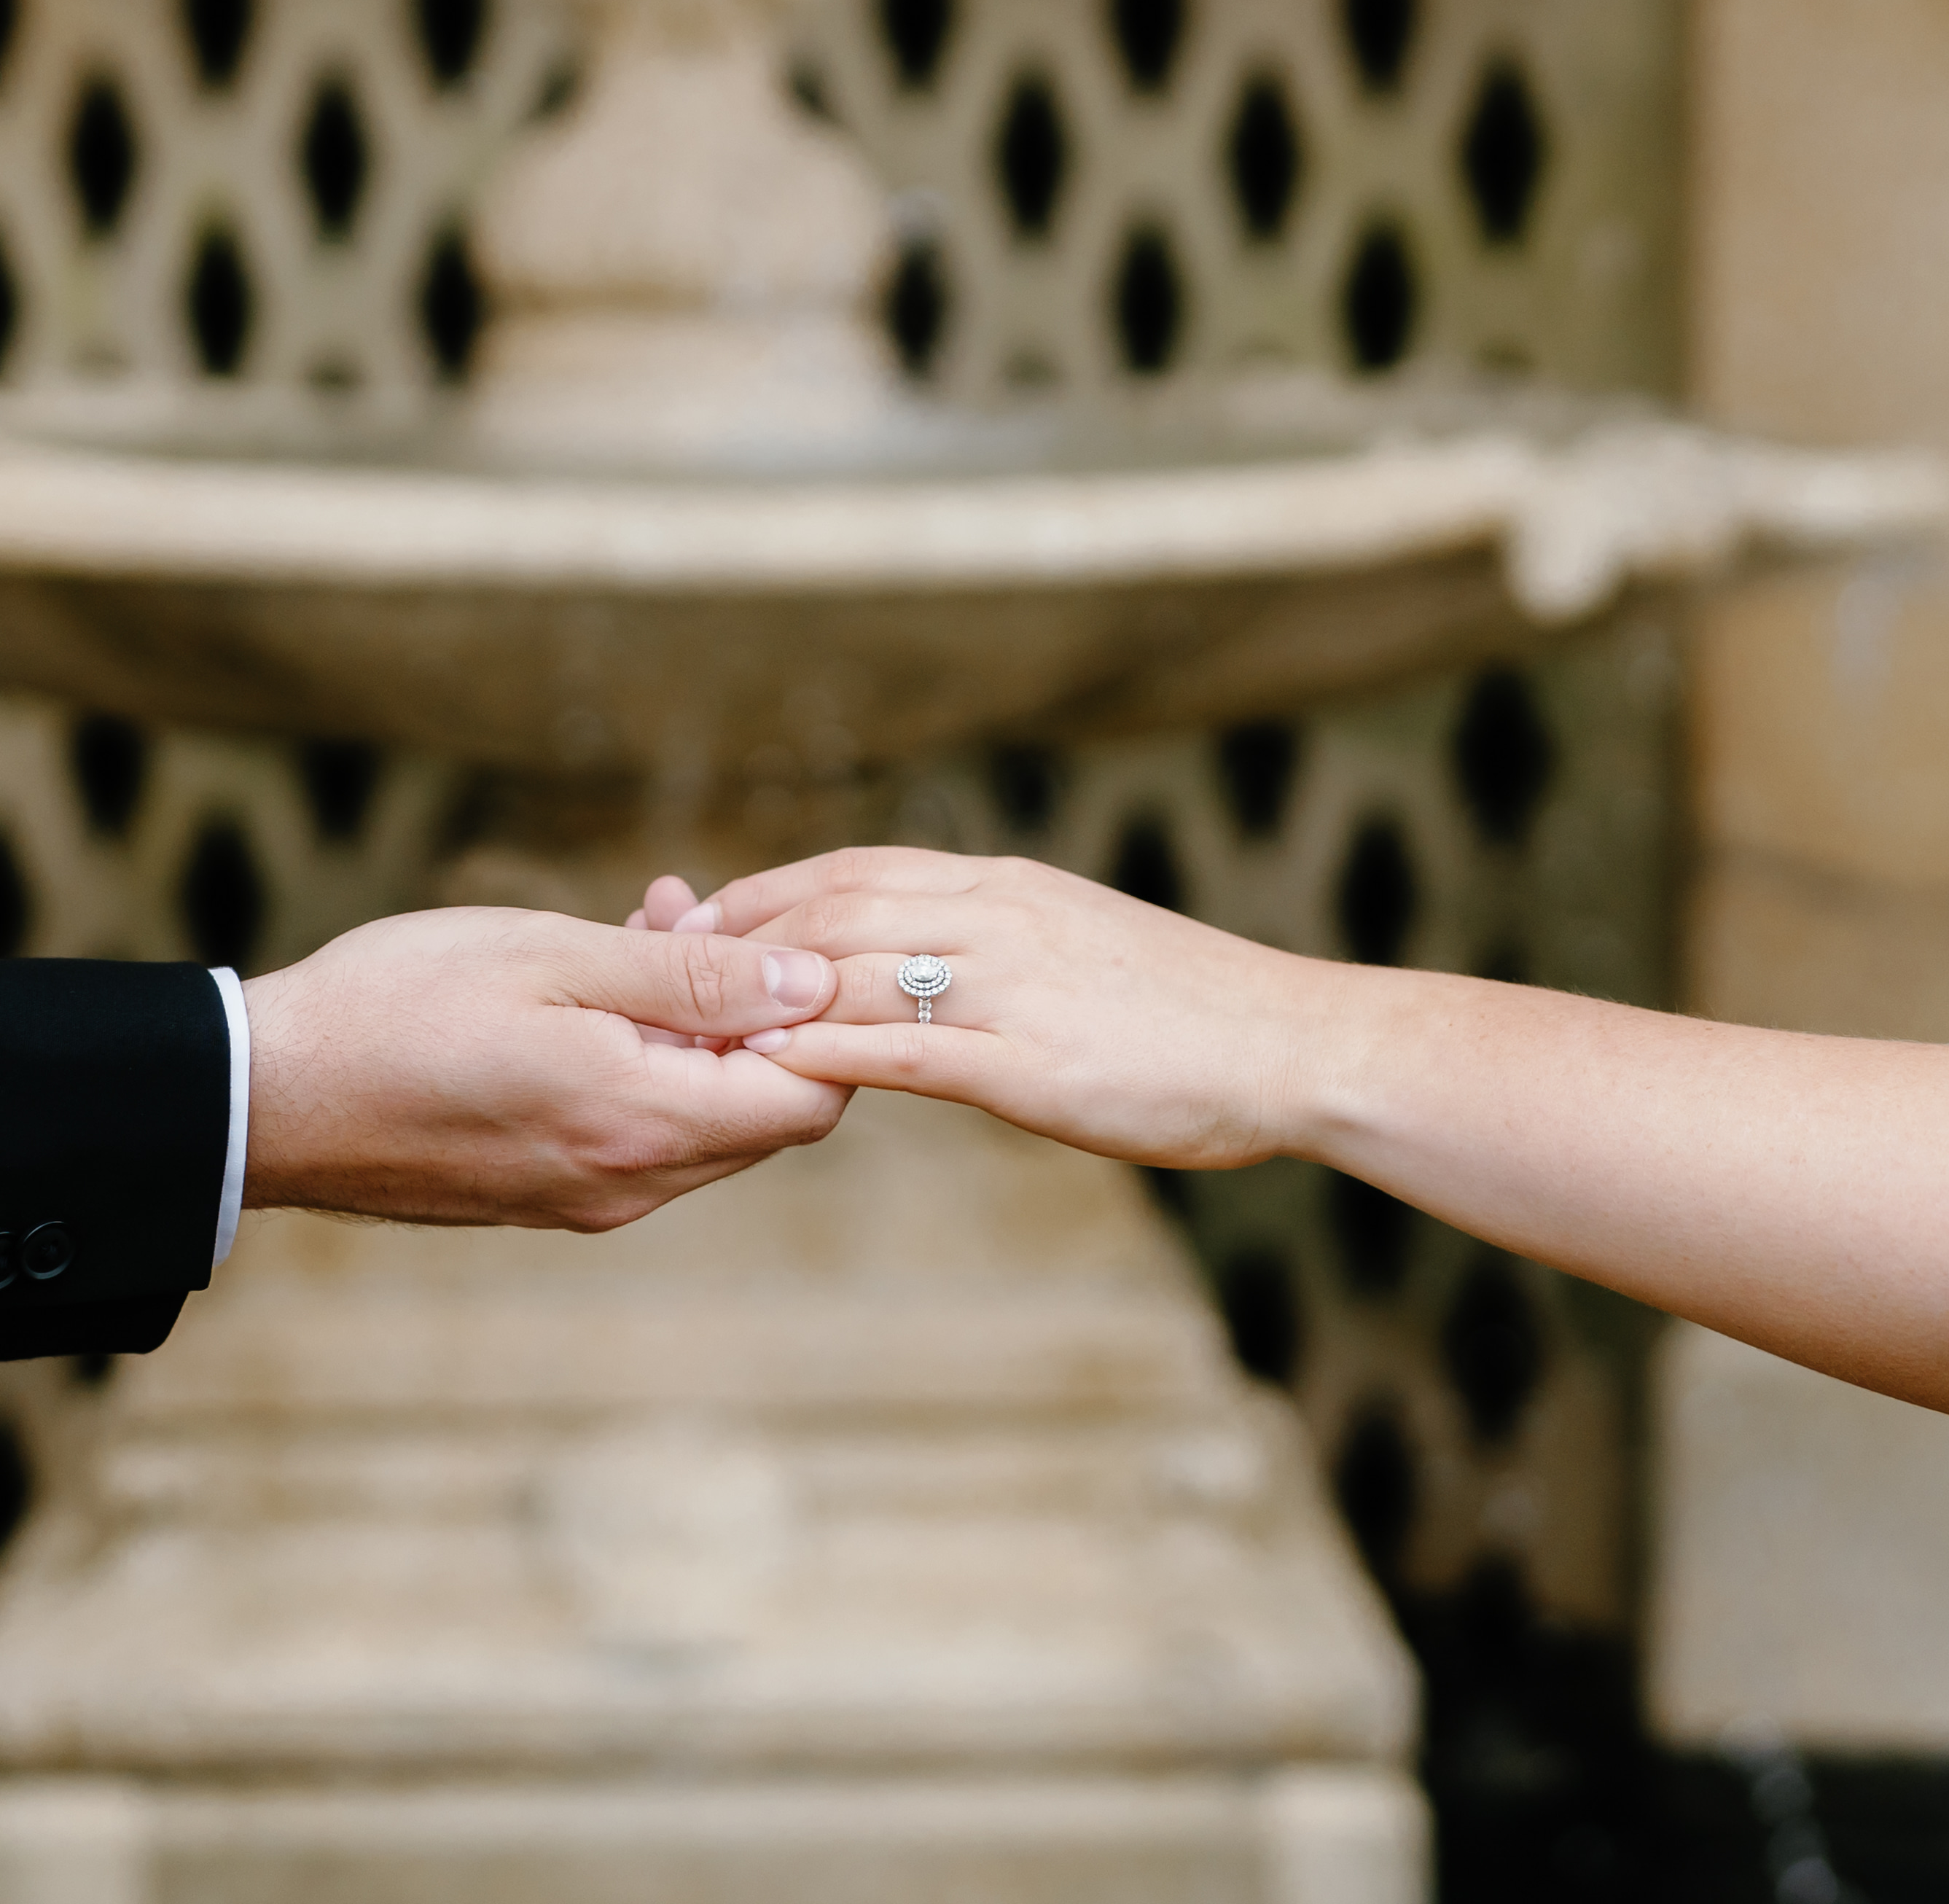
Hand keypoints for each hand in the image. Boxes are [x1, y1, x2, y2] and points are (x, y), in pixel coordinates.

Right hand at [239, 906, 847, 1229]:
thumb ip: (691, 976)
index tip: (766, 936)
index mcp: (643, 1124)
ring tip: (635, 931)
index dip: (821, 1015)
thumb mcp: (553, 958)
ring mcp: (586, 1199)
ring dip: (695, 1029)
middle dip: (757, 1011)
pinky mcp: (545, 1197)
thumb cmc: (399, 1006)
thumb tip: (811, 982)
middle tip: (687, 914)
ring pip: (703, 1120)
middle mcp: (630, 1183)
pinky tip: (592, 991)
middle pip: (766, 1112)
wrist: (268, 1096)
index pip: (810, 1095)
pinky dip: (645, 1063)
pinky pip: (639, 1134)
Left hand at [669, 848, 1357, 1169]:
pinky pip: (906, 1055)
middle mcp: (996, 920)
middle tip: (656, 970)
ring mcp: (1010, 991)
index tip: (700, 919)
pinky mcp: (1028, 1066)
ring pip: (852, 976)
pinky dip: (826, 1060)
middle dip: (733, 940)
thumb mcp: (1082, 945)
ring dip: (758, 1001)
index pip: (854, 871)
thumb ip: (1001, 942)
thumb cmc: (1195, 1010)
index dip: (765, 894)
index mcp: (1006, 889)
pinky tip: (770, 1077)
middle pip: (830, 911)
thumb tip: (930, 955)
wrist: (1292, 1043)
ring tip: (684, 1027)